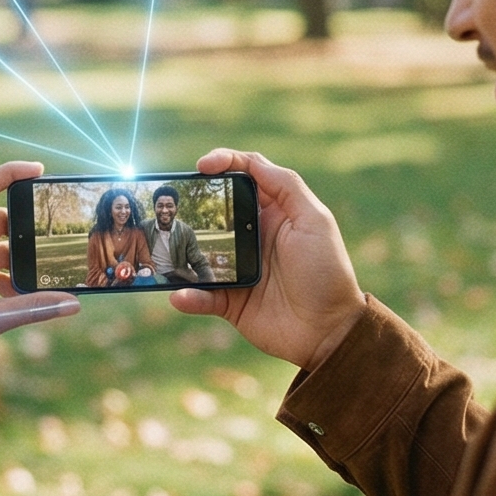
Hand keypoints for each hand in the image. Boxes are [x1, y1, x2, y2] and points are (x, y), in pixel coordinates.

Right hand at [168, 148, 367, 370]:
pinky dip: (188, 296)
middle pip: (213, 211)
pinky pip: (202, 295)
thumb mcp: (316, 221)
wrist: (331, 332)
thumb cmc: (327, 273)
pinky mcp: (231, 301)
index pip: (243, 176)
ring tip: (165, 250)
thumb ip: (287, 187)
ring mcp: (238, 269)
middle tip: (173, 203)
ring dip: (181, 252)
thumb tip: (249, 163)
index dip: (222, 162)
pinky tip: (180, 295)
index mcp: (274, 213)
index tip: (201, 166)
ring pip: (199, 253)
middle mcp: (252, 236)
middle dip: (191, 204)